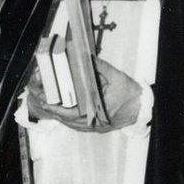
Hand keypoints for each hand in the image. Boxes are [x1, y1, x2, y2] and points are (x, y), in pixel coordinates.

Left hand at [26, 56, 142, 132]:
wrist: (141, 109)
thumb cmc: (130, 94)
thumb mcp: (116, 76)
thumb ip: (100, 67)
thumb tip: (86, 56)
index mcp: (97, 110)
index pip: (71, 112)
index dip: (56, 107)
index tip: (45, 100)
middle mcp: (93, 122)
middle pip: (67, 118)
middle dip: (53, 109)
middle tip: (42, 99)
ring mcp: (93, 127)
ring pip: (70, 123)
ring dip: (59, 114)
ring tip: (48, 103)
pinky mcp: (94, 127)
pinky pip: (76, 124)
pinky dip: (67, 117)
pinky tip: (61, 109)